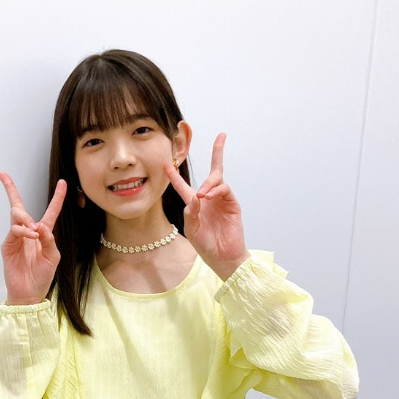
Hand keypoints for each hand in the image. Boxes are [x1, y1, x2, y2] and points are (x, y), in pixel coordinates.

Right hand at [0, 173, 66, 304]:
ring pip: (16, 215)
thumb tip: (40, 225)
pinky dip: (23, 230)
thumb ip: (50, 240)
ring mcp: (16, 237)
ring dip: (26, 219)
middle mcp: (28, 232)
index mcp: (43, 234)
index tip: (63, 182)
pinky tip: (31, 236)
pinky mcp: (8, 245)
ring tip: (34, 231)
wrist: (29, 294)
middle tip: (33, 213)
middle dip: (12, 191)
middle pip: (19, 205)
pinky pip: (14, 230)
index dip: (57, 197)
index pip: (51, 211)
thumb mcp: (53, 257)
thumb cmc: (41, 277)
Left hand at [164, 134, 248, 279]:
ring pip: (218, 178)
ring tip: (202, 194)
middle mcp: (209, 199)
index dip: (175, 176)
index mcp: (195, 205)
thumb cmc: (206, 246)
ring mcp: (222, 200)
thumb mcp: (192, 231)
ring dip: (208, 183)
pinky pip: (225, 189)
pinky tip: (209, 196)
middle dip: (217, 152)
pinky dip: (217, 190)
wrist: (223, 257)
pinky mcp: (232, 204)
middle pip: (213, 171)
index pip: (183, 186)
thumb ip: (190, 213)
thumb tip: (196, 196)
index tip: (166, 164)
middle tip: (219, 140)